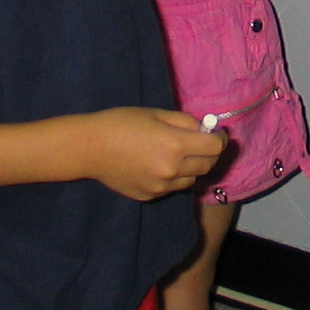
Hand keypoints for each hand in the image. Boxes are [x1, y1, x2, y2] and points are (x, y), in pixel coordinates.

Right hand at [88, 107, 224, 200]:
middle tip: (200, 143)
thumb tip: (205, 129)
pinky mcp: (149, 196)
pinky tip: (157, 165)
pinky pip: (172, 188)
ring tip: (176, 155)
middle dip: (209, 153)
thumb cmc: (122, 123)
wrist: (89, 148)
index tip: (216, 134)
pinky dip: (173, 178)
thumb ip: (185, 122)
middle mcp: (172, 170)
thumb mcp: (157, 113)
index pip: (215, 147)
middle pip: (208, 166)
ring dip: (192, 168)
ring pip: (191, 180)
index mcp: (175, 145)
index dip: (219, 139)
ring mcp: (160, 187)